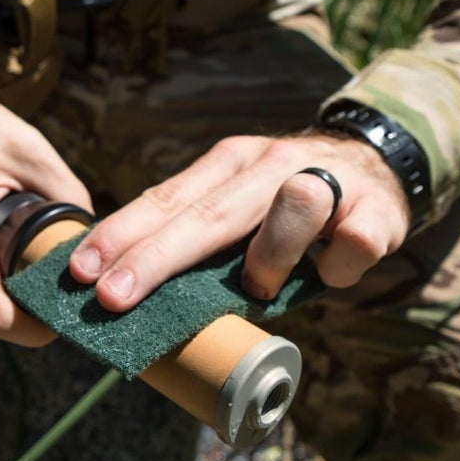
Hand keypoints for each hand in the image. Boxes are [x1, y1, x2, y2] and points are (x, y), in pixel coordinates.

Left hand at [69, 132, 410, 310]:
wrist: (381, 168)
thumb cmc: (292, 204)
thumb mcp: (241, 204)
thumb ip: (203, 240)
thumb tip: (138, 297)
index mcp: (228, 164)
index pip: (166, 198)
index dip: (122, 233)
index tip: (79, 270)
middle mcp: (269, 163)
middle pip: (209, 211)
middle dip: (156, 256)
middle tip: (113, 296)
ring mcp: (325, 179)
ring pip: (293, 205)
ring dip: (269, 259)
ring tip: (262, 284)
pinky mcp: (373, 210)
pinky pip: (350, 245)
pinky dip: (336, 270)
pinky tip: (331, 273)